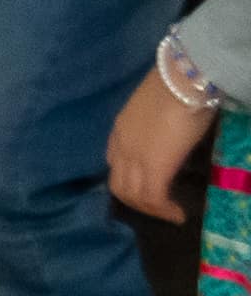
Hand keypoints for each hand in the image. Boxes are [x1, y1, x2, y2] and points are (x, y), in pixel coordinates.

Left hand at [108, 60, 215, 224]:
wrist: (181, 80)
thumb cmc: (175, 86)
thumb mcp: (157, 108)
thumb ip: (155, 124)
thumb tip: (169, 133)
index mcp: (120, 129)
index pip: (115, 161)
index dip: (128, 178)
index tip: (146, 186)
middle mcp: (121, 146)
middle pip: (118, 184)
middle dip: (136, 201)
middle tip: (159, 208)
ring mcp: (135, 157)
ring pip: (132, 195)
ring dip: (150, 210)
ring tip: (170, 214)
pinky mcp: (155, 167)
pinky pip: (153, 198)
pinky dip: (164, 211)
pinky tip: (178, 215)